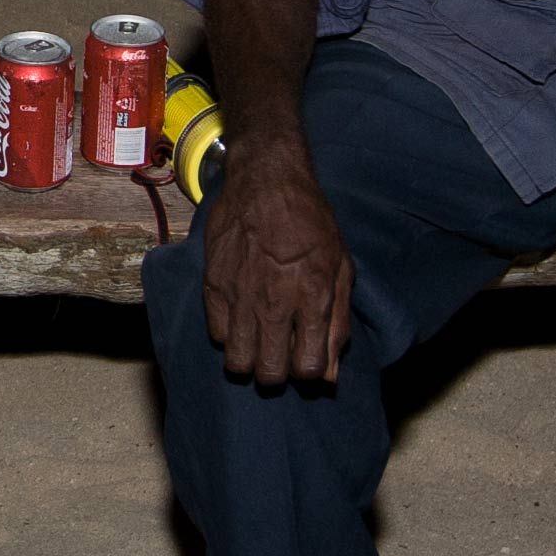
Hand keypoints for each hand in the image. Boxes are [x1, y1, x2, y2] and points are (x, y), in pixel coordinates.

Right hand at [202, 142, 354, 387]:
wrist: (267, 181)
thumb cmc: (311, 222)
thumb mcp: (341, 268)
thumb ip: (337, 323)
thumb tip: (330, 374)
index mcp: (313, 297)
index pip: (307, 369)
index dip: (309, 372)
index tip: (306, 360)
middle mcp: (275, 302)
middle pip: (270, 372)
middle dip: (277, 374)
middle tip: (279, 359)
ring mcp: (240, 295)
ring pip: (238, 361)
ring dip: (250, 361)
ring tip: (256, 346)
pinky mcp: (214, 284)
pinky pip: (217, 334)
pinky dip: (229, 335)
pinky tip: (240, 319)